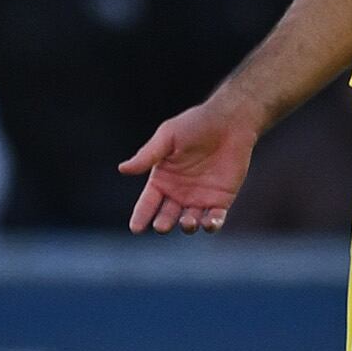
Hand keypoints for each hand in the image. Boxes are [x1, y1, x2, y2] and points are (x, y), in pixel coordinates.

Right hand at [120, 92, 266, 232]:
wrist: (229, 122)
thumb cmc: (194, 125)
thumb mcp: (167, 137)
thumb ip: (147, 155)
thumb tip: (122, 169)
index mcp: (162, 179)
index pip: (147, 203)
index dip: (141, 216)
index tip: (135, 228)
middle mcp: (178, 193)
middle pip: (166, 216)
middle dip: (163, 223)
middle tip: (162, 226)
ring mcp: (200, 198)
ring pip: (190, 221)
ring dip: (187, 226)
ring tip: (187, 222)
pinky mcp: (221, 200)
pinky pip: (215, 219)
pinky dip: (212, 224)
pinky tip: (209, 223)